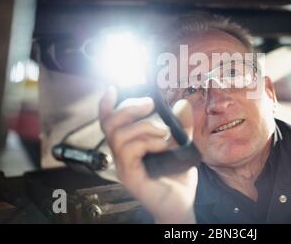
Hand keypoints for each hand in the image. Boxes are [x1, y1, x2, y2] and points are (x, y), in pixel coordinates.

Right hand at [99, 87, 197, 222]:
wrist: (181, 203)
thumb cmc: (176, 175)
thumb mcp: (181, 144)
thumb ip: (180, 125)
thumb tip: (182, 104)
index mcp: (128, 144)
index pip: (109, 122)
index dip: (107, 104)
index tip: (113, 88)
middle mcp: (121, 154)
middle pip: (109, 124)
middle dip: (128, 107)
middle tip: (150, 104)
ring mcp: (124, 166)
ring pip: (119, 135)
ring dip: (143, 127)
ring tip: (162, 133)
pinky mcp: (130, 176)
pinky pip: (129, 151)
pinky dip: (146, 142)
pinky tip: (161, 146)